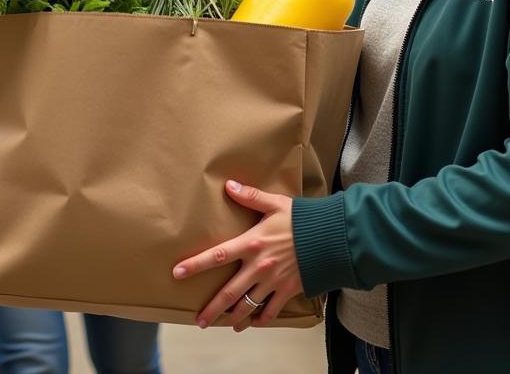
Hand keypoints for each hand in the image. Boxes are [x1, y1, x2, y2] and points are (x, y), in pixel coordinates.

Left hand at [172, 180, 303, 330]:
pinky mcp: (288, 290)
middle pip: (229, 292)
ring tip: (224, 325)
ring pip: (249, 305)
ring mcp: (274, 282)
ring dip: (234, 317)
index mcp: (252, 243)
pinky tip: (254, 322)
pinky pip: (272, 310)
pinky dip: (261, 318)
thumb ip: (250, 196)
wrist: (332, 238)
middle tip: (199, 321)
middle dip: (213, 308)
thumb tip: (228, 185)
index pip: (217, 255)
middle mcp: (259, 267)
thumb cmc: (303, 218)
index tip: (177, 274)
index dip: (196, 265)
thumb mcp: (275, 203)